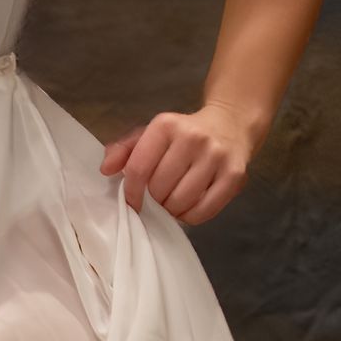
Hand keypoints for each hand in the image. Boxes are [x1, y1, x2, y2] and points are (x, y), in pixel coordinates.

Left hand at [99, 101, 261, 226]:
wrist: (230, 124)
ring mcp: (216, 157)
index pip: (139, 168)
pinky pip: (204, 210)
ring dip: (171, 210)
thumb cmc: (182, 134)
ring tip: (172, 203)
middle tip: (157, 198)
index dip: (131, 192)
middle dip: (154, 200)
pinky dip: (191, 216)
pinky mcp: (234, 175)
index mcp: (166, 125)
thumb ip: (124, 150)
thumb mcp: (150, 133)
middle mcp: (193, 138)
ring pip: (181, 202)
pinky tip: (188, 208)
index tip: (132, 202)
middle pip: (160, 188)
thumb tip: (106, 169)